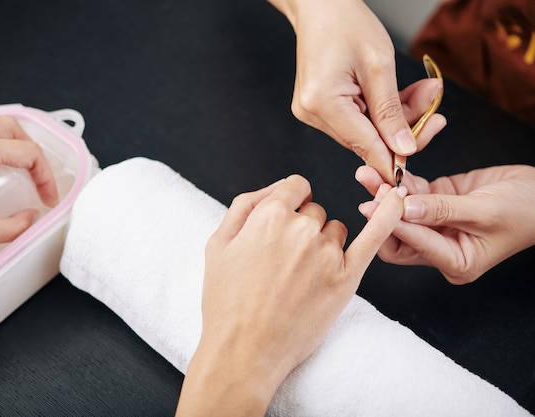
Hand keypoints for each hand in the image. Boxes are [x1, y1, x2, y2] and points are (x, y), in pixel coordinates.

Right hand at [176, 175, 404, 415]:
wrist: (244, 351)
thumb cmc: (227, 302)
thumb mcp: (218, 244)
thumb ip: (245, 206)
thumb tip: (274, 189)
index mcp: (269, 216)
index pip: (295, 187)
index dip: (290, 201)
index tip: (286, 218)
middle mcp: (301, 229)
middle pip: (314, 211)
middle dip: (302, 227)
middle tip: (284, 261)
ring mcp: (327, 254)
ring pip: (335, 230)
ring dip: (324, 243)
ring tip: (302, 276)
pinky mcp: (347, 278)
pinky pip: (374, 237)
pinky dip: (388, 216)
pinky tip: (398, 201)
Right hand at [268, 0, 445, 182]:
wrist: (322, 7)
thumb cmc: (347, 24)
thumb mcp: (380, 66)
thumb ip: (392, 112)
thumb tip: (403, 149)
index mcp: (322, 103)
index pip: (363, 145)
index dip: (391, 160)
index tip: (413, 173)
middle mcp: (311, 113)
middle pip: (365, 140)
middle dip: (402, 128)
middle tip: (435, 109)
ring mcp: (312, 112)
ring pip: (364, 130)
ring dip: (395, 117)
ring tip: (424, 91)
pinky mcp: (318, 107)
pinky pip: (356, 120)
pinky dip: (380, 111)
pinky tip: (400, 94)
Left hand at [356, 165, 534, 283]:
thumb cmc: (527, 210)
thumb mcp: (486, 211)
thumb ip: (443, 210)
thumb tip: (404, 208)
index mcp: (456, 262)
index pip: (412, 247)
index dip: (393, 224)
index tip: (375, 204)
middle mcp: (442, 247)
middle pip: (398, 235)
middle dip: (381, 212)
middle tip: (370, 188)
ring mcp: (438, 224)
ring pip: (401, 212)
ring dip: (385, 193)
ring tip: (368, 173)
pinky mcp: (437, 202)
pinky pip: (413, 193)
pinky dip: (401, 182)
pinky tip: (388, 168)